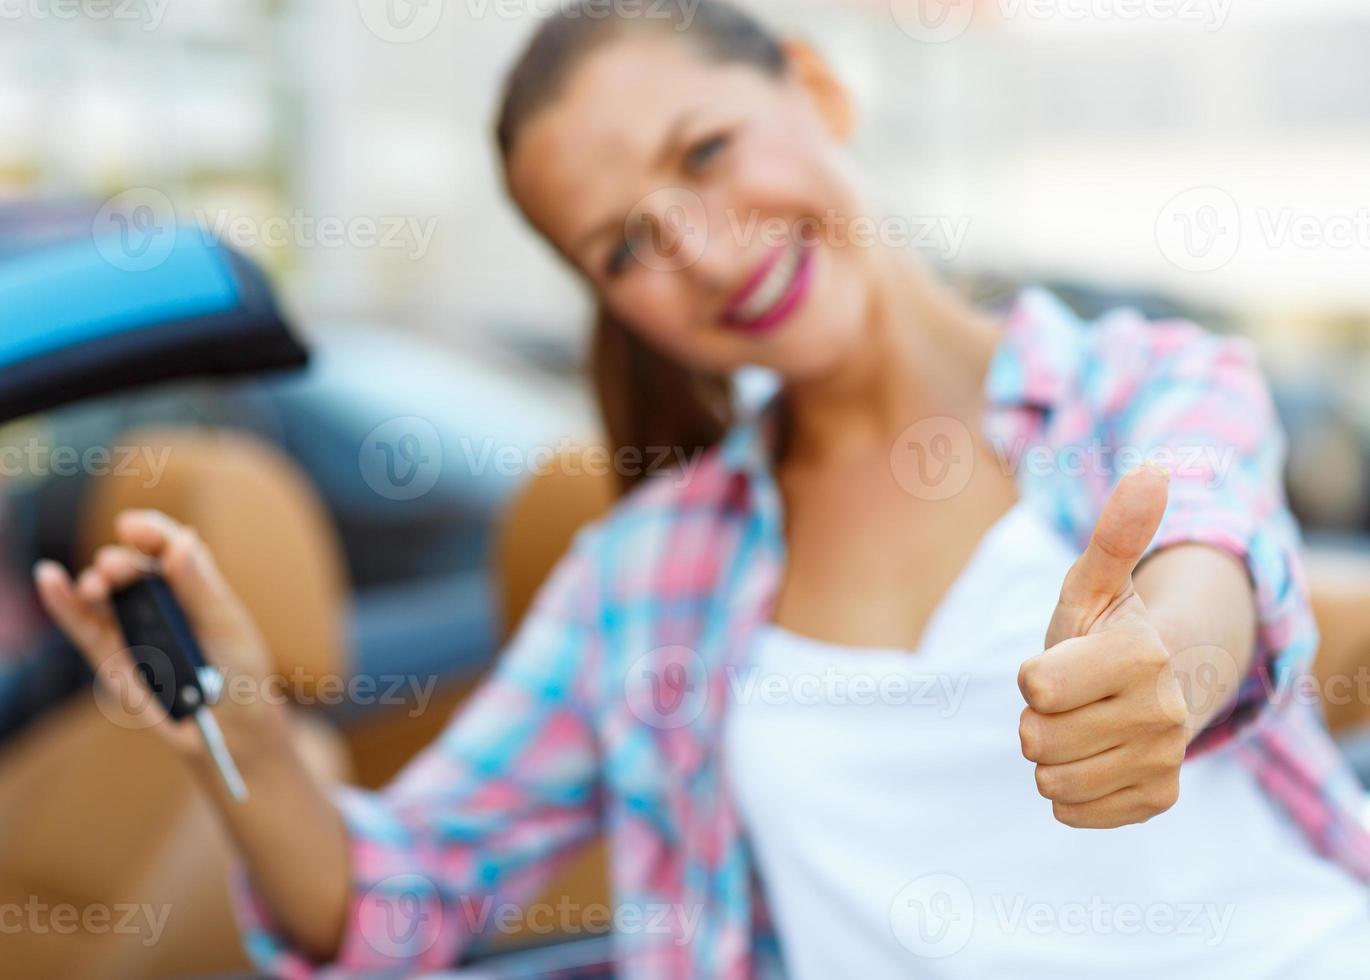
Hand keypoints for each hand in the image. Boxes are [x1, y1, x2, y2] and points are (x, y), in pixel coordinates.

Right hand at [34, 509, 274, 759]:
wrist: (229, 724)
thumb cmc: (239, 668)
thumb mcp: (226, 625)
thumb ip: (200, 588)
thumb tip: (181, 542)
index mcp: (190, 581)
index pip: (167, 547)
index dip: (150, 532)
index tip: (132, 526)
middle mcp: (156, 597)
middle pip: (130, 567)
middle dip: (120, 562)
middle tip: (117, 568)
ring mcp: (130, 624)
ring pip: (103, 593)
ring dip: (93, 582)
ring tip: (96, 586)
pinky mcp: (109, 653)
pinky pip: (82, 625)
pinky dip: (62, 602)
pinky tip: (50, 579)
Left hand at [1017, 465, 1189, 828]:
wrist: (1158, 684)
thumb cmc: (1106, 628)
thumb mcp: (1095, 582)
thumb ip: (1114, 534)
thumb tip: (1151, 471)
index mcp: (1142, 655)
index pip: (1035, 688)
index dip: (1032, 674)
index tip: (1060, 660)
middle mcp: (1163, 713)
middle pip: (1036, 740)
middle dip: (1037, 717)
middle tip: (1070, 696)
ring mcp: (1164, 761)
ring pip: (1050, 782)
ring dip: (1051, 753)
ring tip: (1081, 723)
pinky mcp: (1157, 800)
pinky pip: (1072, 812)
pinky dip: (1070, 790)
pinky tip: (1094, 756)